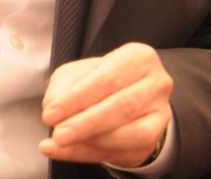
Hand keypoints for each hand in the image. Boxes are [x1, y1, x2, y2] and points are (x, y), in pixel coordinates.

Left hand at [40, 42, 172, 168]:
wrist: (130, 96)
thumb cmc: (101, 79)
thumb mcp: (79, 72)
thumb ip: (65, 85)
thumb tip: (54, 106)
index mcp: (139, 57)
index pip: (108, 78)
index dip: (78, 97)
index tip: (51, 113)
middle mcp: (156, 84)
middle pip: (122, 106)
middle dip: (85, 123)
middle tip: (58, 134)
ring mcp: (160, 114)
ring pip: (130, 133)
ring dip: (91, 140)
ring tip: (61, 142)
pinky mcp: (154, 140)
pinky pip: (125, 151)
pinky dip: (90, 153)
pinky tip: (66, 152)